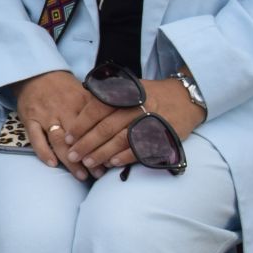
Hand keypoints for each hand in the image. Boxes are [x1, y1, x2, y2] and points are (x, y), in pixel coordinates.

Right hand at [16, 70, 123, 179]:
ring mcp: (45, 115)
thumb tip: (122, 126)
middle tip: (99, 175)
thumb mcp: (84, 92)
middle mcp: (62, 109)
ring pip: (58, 140)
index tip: (111, 162)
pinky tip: (53, 164)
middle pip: (77, 137)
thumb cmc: (64, 88)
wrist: (35, 74)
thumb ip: (100, 107)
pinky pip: (35, 138)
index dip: (103, 146)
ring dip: (70, 160)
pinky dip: (43, 152)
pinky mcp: (29, 119)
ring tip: (81, 176)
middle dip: (89, 158)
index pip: (93, 127)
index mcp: (79, 102)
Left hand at [63, 78, 206, 178]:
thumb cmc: (148, 95)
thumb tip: (78, 110)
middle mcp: (134, 106)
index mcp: (123, 94)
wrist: (185, 97)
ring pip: (120, 139)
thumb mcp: (127, 88)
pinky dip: (125, 156)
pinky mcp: (162, 134)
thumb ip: (106, 98)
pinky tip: (112, 163)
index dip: (80, 124)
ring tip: (88, 163)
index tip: (68, 137)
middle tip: (73, 155)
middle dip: (86, 143)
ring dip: (102, 153)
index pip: (96, 109)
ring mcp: (149, 120)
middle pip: (105, 127)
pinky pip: (141, 147)